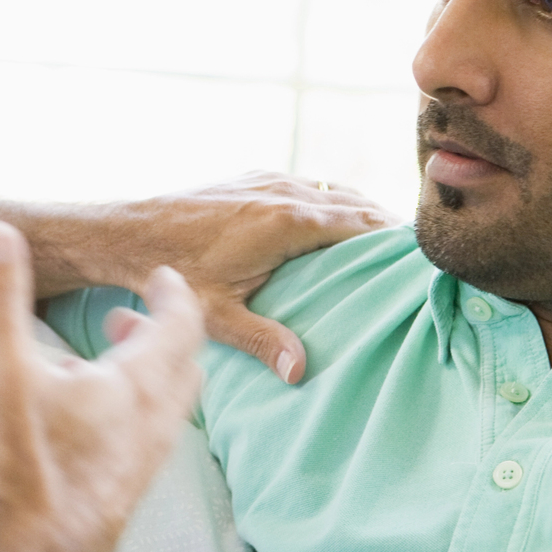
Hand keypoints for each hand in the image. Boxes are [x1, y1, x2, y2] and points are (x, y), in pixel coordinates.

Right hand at [0, 220, 203, 551]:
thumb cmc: (28, 472)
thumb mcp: (6, 375)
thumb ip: (0, 301)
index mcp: (136, 386)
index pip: (179, 326)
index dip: (172, 295)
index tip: (161, 276)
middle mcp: (151, 426)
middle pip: (180, 369)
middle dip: (161, 336)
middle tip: (129, 319)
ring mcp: (140, 466)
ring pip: (162, 411)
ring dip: (143, 379)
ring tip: (97, 368)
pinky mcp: (119, 497)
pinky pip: (139, 445)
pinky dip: (124, 420)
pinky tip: (77, 430)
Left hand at [107, 172, 395, 384]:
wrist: (126, 231)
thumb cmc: (174, 272)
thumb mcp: (219, 315)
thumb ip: (265, 340)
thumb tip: (302, 372)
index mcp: (288, 221)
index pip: (361, 225)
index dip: (396, 239)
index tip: (426, 256)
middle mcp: (284, 192)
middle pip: (355, 204)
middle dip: (388, 226)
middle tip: (421, 252)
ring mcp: (268, 180)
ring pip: (333, 190)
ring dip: (361, 211)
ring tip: (390, 239)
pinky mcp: (252, 179)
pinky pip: (308, 186)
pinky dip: (332, 202)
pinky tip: (338, 224)